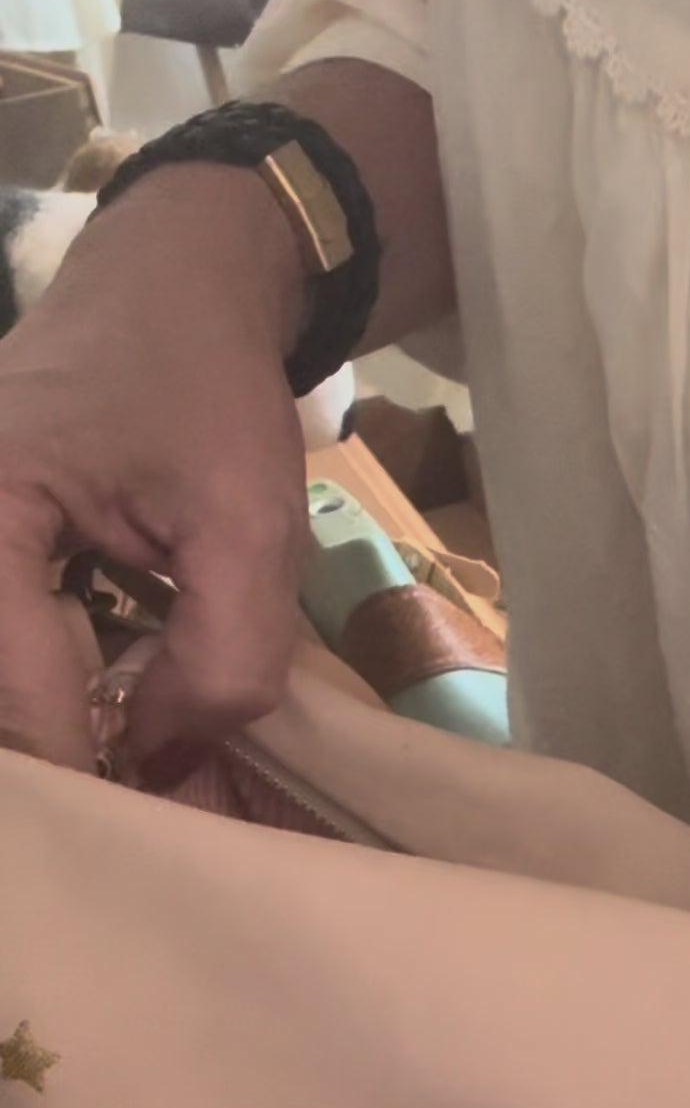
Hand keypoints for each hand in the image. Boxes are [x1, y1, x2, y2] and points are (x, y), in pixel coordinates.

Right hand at [0, 165, 306, 772]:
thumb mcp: (248, 522)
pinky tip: (101, 709)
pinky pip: (0, 646)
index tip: (162, 819)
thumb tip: (161, 758)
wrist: (170, 288)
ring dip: (56, 724)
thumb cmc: (205, 388)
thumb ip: (222, 656)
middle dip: (68, 753)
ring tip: (131, 759)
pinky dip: (42, 685)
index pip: (18, 692)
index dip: (96, 766)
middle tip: (148, 801)